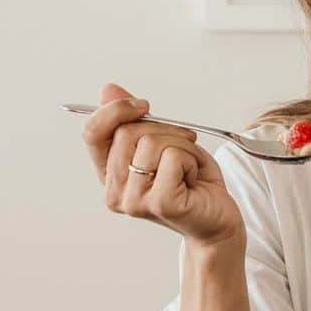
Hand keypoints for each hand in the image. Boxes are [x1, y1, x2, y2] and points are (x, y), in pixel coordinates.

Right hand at [82, 83, 244, 246]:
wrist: (218, 221)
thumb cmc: (192, 183)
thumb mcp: (162, 143)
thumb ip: (133, 120)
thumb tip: (108, 90)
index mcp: (110, 175)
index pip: (93, 133)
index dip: (116, 110)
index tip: (144, 105)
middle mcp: (115, 191)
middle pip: (128, 132)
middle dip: (164, 129)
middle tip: (184, 147)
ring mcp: (134, 201)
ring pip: (151, 142)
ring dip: (182, 146)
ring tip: (189, 167)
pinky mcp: (159, 203)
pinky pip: (173, 157)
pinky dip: (191, 159)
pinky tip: (193, 179)